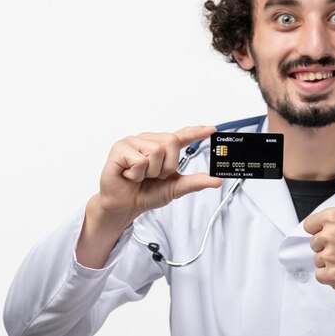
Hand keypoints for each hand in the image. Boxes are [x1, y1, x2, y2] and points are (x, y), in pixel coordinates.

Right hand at [95, 126, 221, 227]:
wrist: (124, 206)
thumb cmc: (145, 193)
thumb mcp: (174, 188)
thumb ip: (194, 182)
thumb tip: (215, 180)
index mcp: (161, 147)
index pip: (182, 135)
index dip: (197, 131)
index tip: (212, 129)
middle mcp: (148, 140)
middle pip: (171, 142)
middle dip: (167, 166)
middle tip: (154, 176)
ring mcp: (133, 142)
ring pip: (156, 151)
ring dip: (150, 171)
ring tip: (140, 176)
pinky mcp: (119, 148)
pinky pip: (139, 160)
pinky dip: (137, 174)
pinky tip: (129, 175)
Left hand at [303, 154, 334, 292]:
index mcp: (333, 217)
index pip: (311, 225)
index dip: (323, 229)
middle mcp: (329, 236)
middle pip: (314, 242)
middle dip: (328, 245)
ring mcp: (330, 256)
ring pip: (317, 258)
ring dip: (330, 260)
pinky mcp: (332, 275)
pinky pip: (320, 275)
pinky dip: (331, 275)